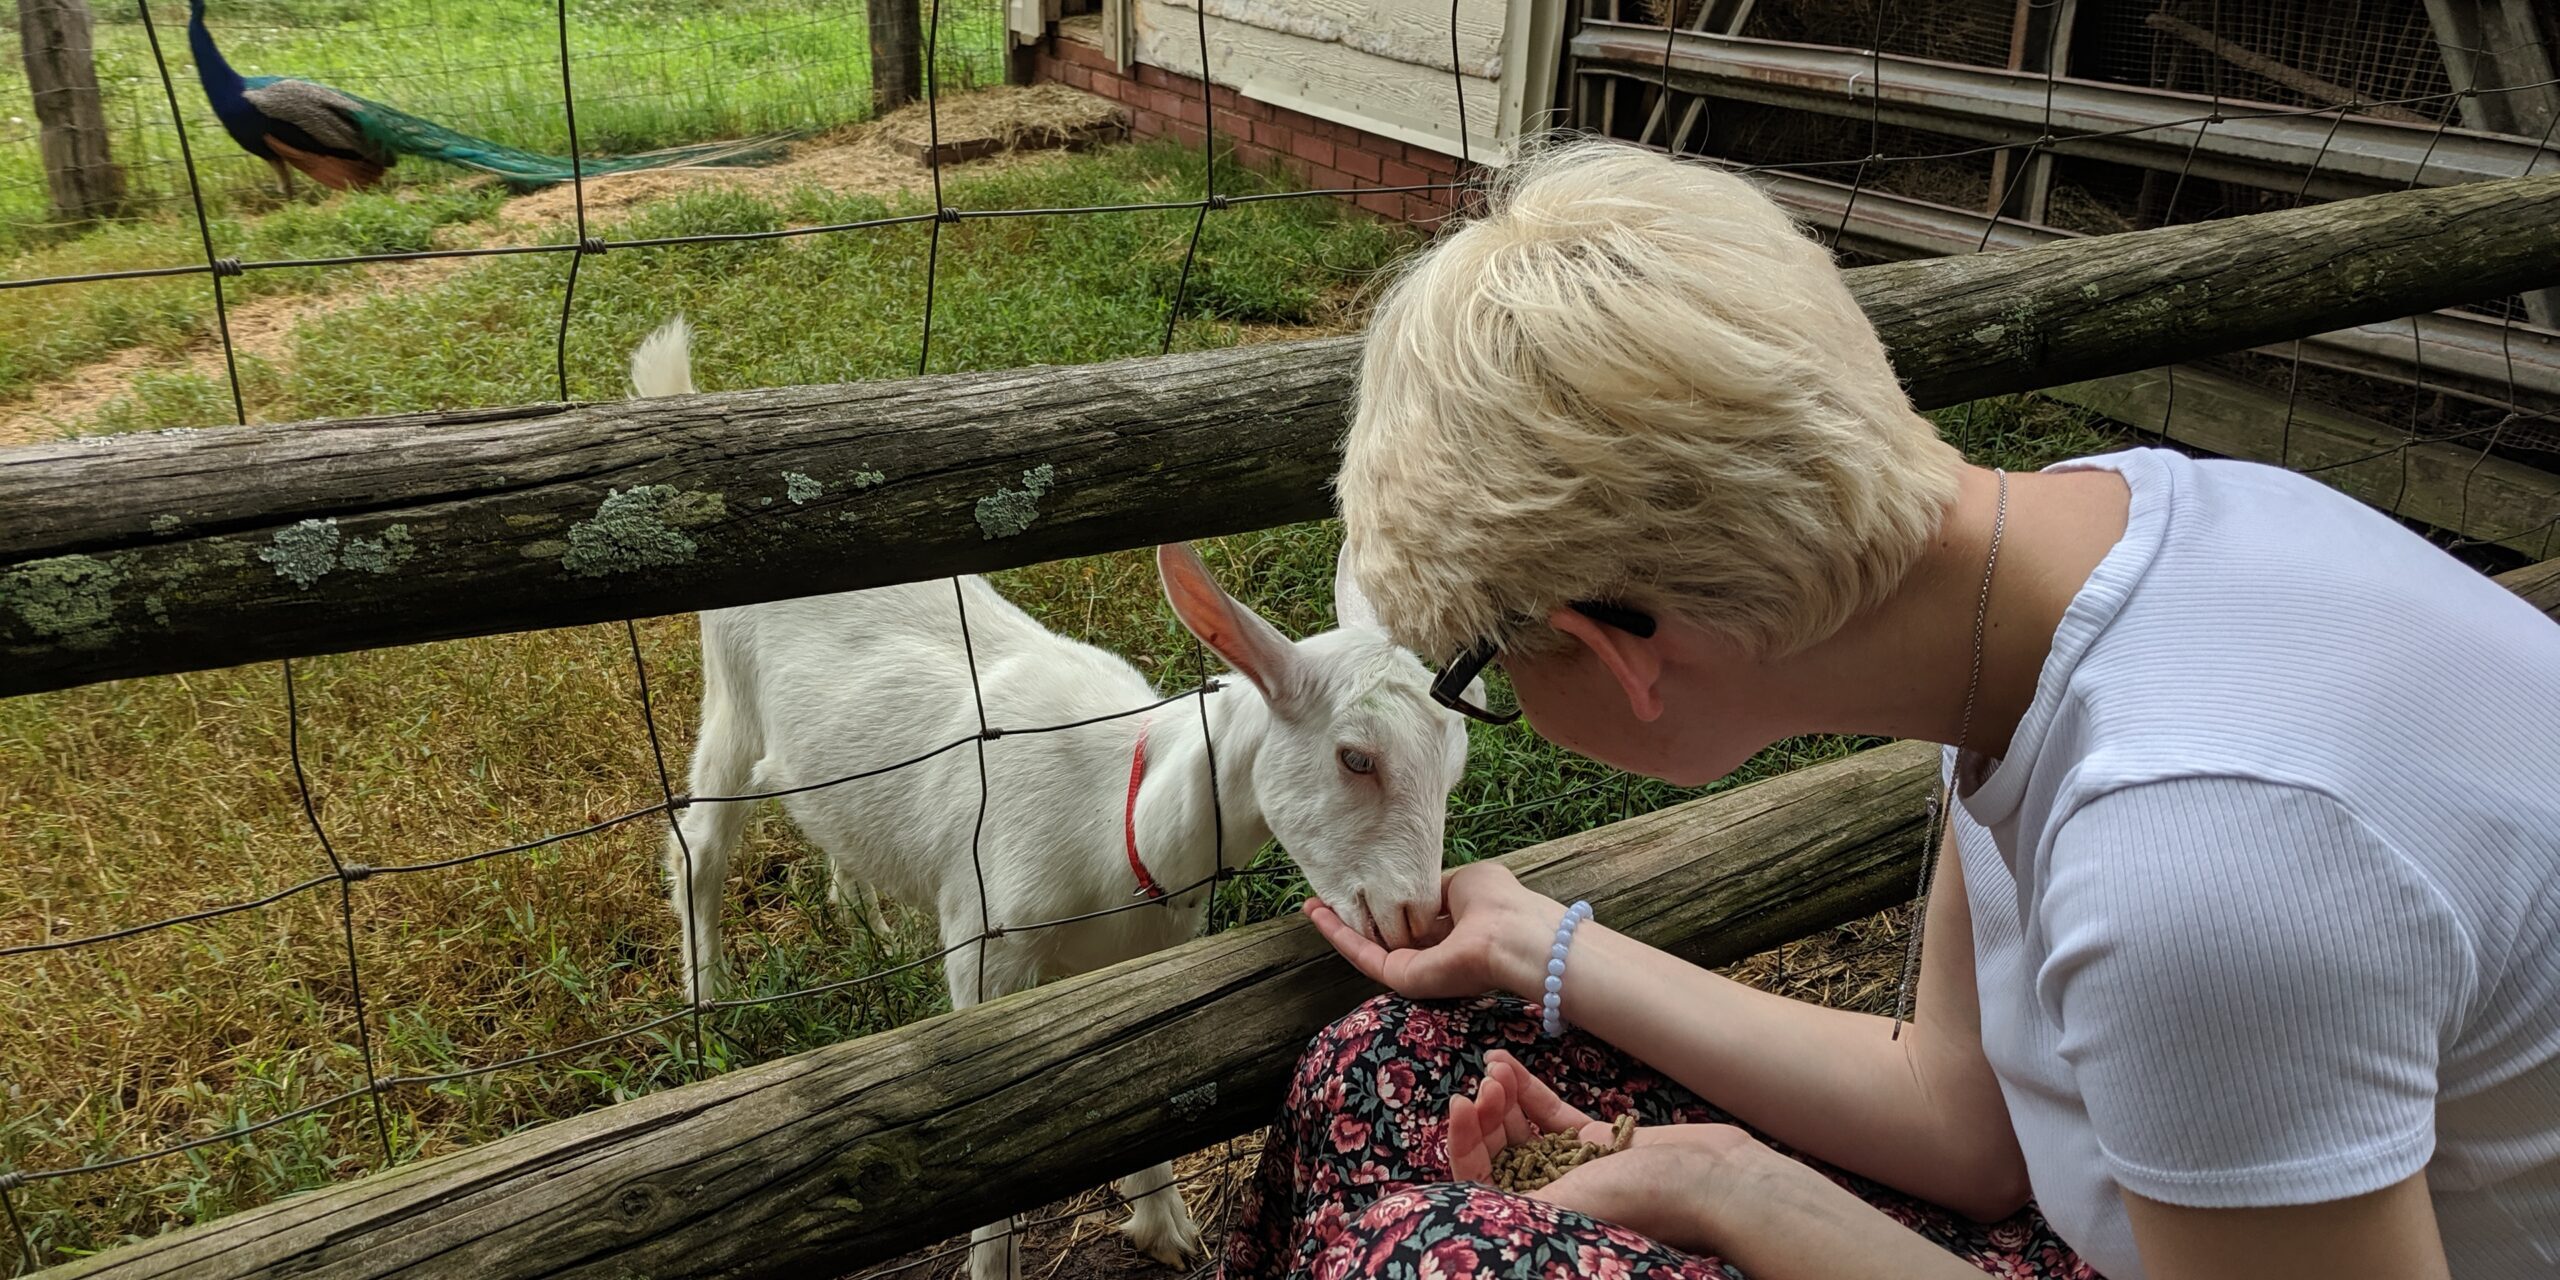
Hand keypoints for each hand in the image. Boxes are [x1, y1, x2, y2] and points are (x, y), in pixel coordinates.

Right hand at [1304, 862, 1562, 1000]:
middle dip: (1354, 916)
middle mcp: (1434, 951)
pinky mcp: (1404, 978)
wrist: (1514, 937)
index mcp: (1454, 926)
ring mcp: (1417, 968)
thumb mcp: (1466, 882)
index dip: (1386, 900)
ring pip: (1369, 947)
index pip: (1412, 917)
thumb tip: (1416, 886)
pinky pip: (1365, 956)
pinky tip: (1318, 915)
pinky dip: (1339, 935)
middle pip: (1385, 934)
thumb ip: (1437, 887)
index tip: (1362, 882)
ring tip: (1311, 905)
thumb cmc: (1501, 904)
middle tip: (1324, 898)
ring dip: (1338, 926)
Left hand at [1444, 1049, 1741, 1254]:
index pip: (1479, 1181)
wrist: (1714, 1179)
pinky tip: (1507, 1061)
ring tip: (1495, 1067)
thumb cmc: (1642, 1200)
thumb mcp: (1564, 1204)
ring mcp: (1573, 1166)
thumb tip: (1459, 1200)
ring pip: (1521, 1128)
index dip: (1462, 1142)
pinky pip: (1551, 1113)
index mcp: (1538, 1218)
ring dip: (1502, 1096)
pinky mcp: (1597, 1140)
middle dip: (1484, 1114)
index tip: (1459, 1104)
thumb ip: (1510, 1202)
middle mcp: (1552, 1195)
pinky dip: (1527, 1088)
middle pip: (1497, 1152)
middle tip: (1483, 1086)